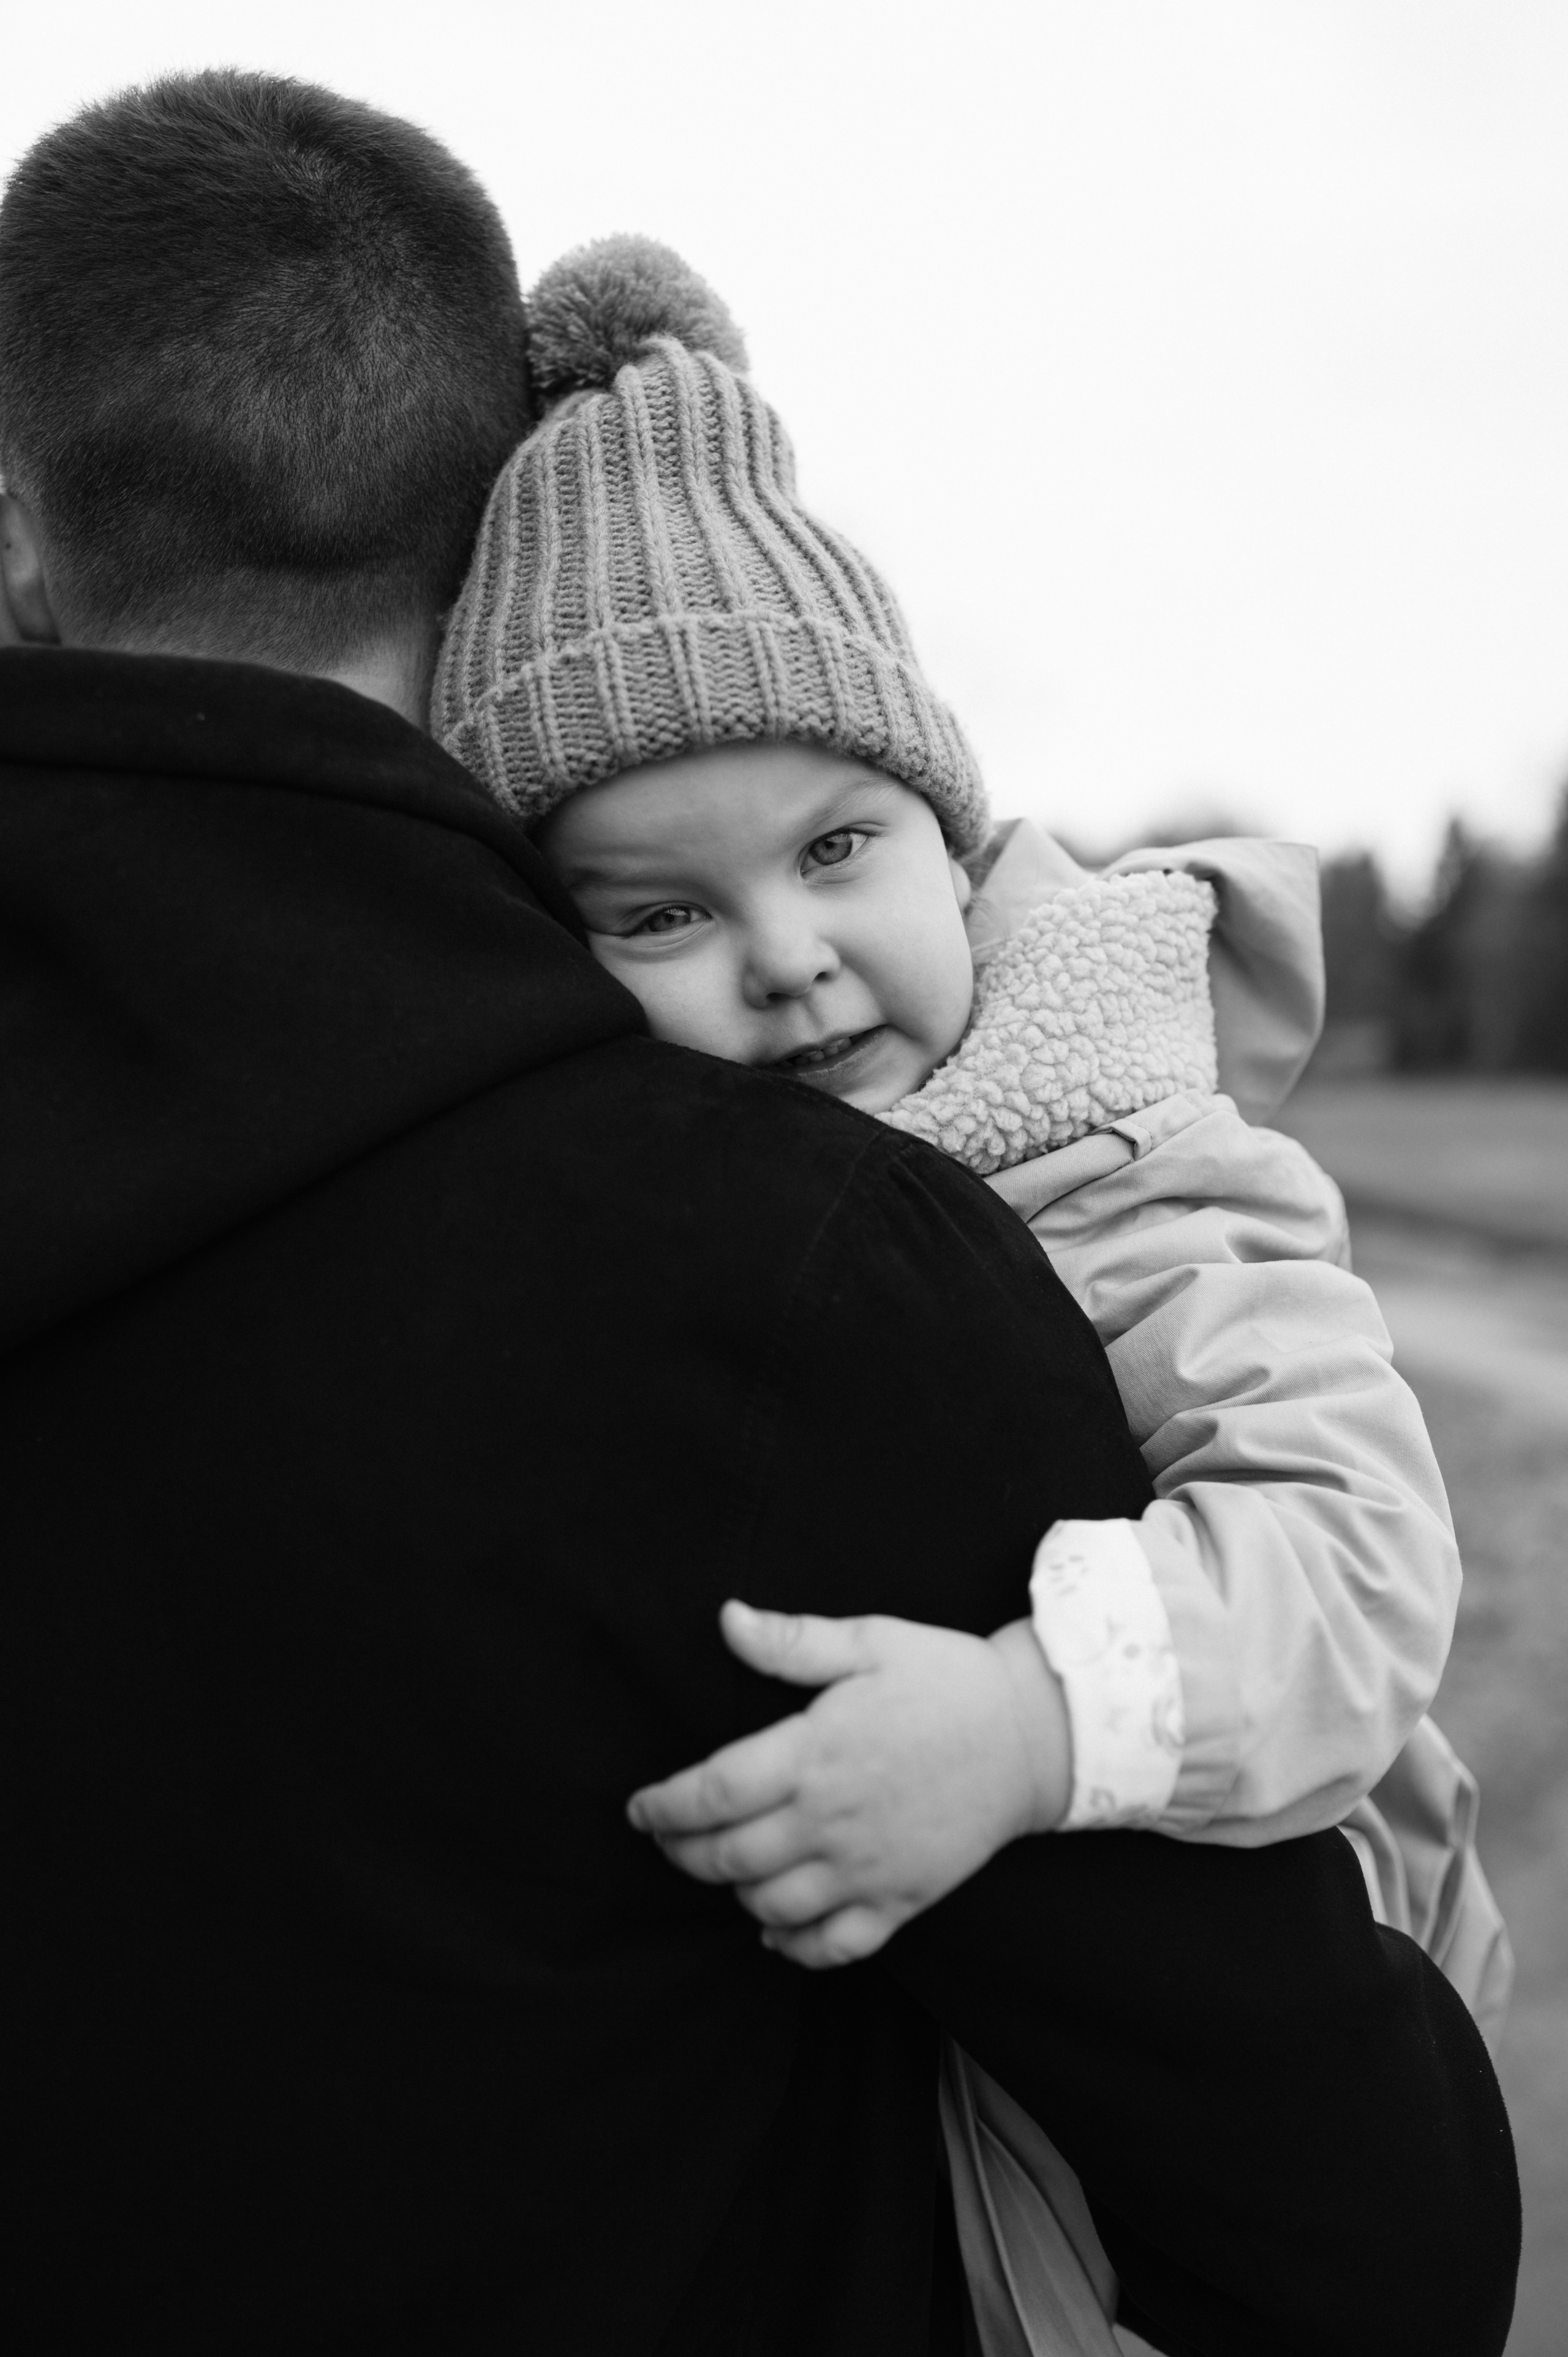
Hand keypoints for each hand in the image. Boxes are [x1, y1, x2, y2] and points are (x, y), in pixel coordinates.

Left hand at [627, 1602, 1071, 1968]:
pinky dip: (794, 1948)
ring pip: (770, 1907)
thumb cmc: (946, 1679)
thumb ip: (792, 1641)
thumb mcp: (869, 1642)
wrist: (1034, 1735)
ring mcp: (867, 1868)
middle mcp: (832, 1820)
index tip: (638, 1808)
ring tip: (721, 1870)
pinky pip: (834, 1946)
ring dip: (732, 1894)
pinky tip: (774, 1931)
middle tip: (667, 1840)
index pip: (712, 1794)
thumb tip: (726, 1617)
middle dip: (683, 1853)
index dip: (663, 1807)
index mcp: (815, 1753)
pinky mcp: (902, 1899)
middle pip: (728, 1858)